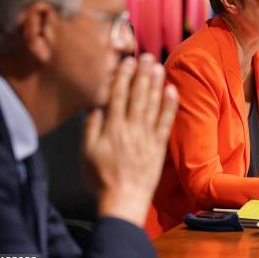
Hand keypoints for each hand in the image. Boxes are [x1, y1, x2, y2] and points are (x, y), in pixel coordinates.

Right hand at [83, 54, 178, 226]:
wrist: (124, 201)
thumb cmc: (101, 180)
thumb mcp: (86, 154)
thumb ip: (91, 128)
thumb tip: (95, 106)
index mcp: (111, 129)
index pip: (117, 96)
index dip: (122, 77)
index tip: (126, 61)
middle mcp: (130, 129)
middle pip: (137, 96)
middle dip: (141, 74)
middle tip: (146, 56)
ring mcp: (147, 136)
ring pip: (152, 105)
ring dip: (155, 84)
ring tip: (158, 66)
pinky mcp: (159, 145)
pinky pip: (166, 122)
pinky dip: (169, 105)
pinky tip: (172, 90)